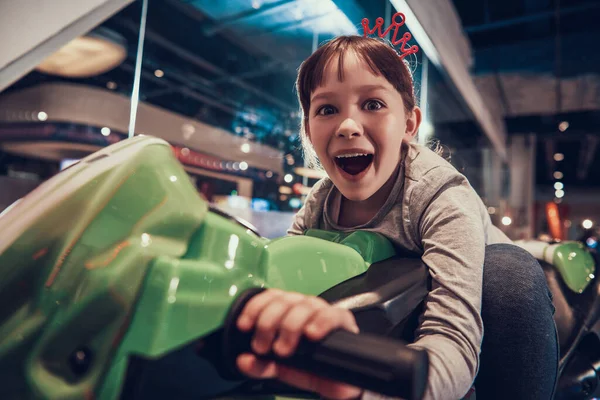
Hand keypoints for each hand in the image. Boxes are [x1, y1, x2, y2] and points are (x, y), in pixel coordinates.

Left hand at [236, 289, 362, 399]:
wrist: (336, 382)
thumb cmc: (308, 367)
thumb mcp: (279, 368)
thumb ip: (260, 365)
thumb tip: (242, 360)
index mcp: (288, 311)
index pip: (271, 296)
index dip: (255, 307)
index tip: (244, 325)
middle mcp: (305, 307)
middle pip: (284, 301)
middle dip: (268, 323)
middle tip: (262, 347)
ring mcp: (323, 312)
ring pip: (305, 306)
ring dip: (289, 326)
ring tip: (283, 349)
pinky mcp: (343, 322)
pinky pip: (333, 314)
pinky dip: (321, 322)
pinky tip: (311, 334)